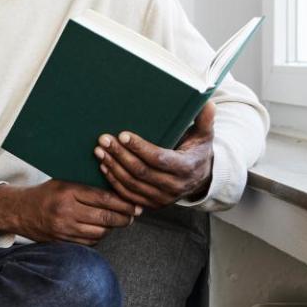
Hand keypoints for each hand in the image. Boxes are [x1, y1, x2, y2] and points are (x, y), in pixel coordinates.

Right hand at [0, 180, 140, 245]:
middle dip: (124, 217)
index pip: (103, 198)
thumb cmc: (45, 194)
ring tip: (118, 220)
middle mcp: (66, 211)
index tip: (135, 204)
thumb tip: (117, 191)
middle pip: (105, 218)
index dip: (123, 203)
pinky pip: (90, 242)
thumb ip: (86, 186)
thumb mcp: (63, 182)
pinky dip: (99, 236)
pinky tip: (101, 229)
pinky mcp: (63, 241)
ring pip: (100, 232)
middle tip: (133, 214)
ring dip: (112, 227)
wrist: (19, 211)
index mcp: (67, 192)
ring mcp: (64, 229)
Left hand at [94, 101, 215, 208]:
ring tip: (100, 151)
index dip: (140, 148)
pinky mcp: (152, 204)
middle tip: (104, 139)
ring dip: (113, 167)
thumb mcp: (204, 134)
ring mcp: (163, 198)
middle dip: (120, 155)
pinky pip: (129, 195)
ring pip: (132, 184)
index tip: (123, 135)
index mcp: (186, 168)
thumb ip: (205, 119)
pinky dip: (114, 181)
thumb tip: (207, 102)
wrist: (201, 177)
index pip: (159, 159)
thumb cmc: (197, 150)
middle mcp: (174, 186)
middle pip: (141, 172)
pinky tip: (104, 167)